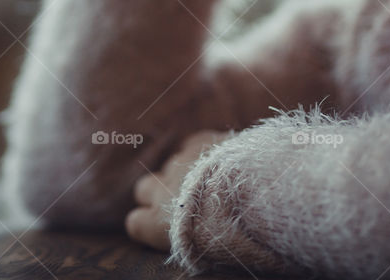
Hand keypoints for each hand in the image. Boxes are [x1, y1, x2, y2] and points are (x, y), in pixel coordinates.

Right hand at [125, 129, 233, 250]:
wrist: (255, 193)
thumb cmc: (232, 231)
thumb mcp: (204, 248)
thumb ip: (186, 236)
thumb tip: (186, 232)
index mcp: (158, 221)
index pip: (135, 222)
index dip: (147, 222)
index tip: (161, 226)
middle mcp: (163, 189)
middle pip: (144, 188)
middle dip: (157, 193)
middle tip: (182, 202)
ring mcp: (180, 162)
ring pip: (170, 165)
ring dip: (183, 173)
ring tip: (208, 182)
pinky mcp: (200, 142)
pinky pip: (189, 146)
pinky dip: (198, 152)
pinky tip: (216, 159)